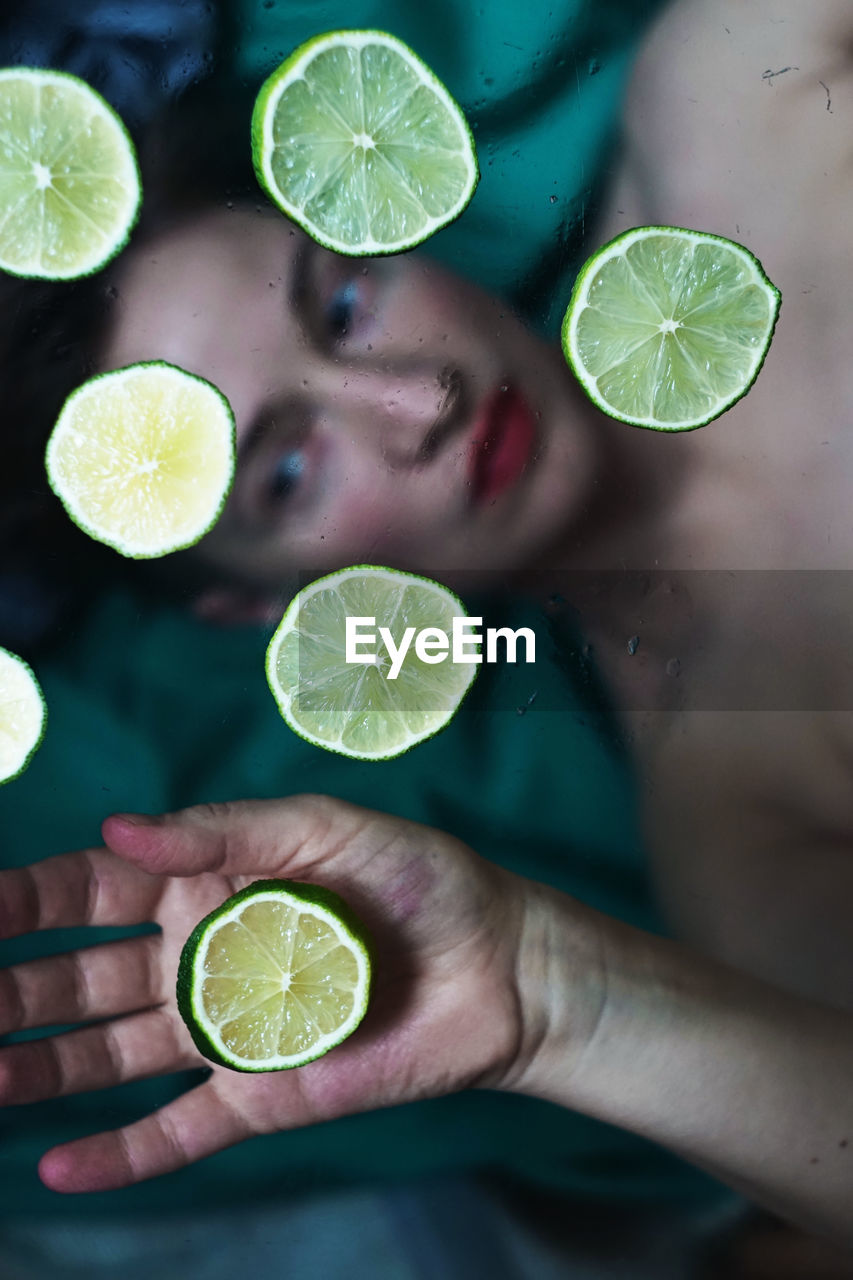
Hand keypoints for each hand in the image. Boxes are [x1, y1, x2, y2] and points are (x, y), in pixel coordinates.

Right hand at [0, 796, 601, 1191]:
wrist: (499, 965)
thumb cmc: (418, 877)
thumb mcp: (323, 827)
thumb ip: (225, 830)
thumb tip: (118, 827)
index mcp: (206, 884)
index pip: (86, 890)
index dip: (19, 901)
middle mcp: (198, 957)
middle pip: (77, 977)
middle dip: (9, 990)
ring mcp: (224, 1029)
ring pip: (108, 1055)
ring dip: (40, 1069)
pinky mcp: (260, 1092)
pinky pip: (178, 1130)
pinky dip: (121, 1153)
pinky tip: (59, 1166)